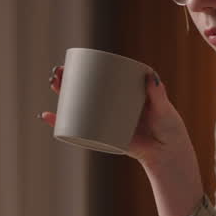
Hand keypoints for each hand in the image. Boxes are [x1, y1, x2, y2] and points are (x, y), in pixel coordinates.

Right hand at [38, 65, 190, 167]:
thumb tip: (150, 76)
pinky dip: (61, 123)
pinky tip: (47, 116)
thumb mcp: (163, 109)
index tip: (74, 61)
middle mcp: (112, 104)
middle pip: (85, 89)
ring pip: (79, 106)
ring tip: (54, 86)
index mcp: (124, 92)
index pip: (101, 76)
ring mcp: (106, 120)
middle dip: (67, 79)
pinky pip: (78, 129)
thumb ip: (158, 94)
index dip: (85, 68)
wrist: (166, 155)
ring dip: (62, 96)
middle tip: (57, 73)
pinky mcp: (102, 135)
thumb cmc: (169, 129)